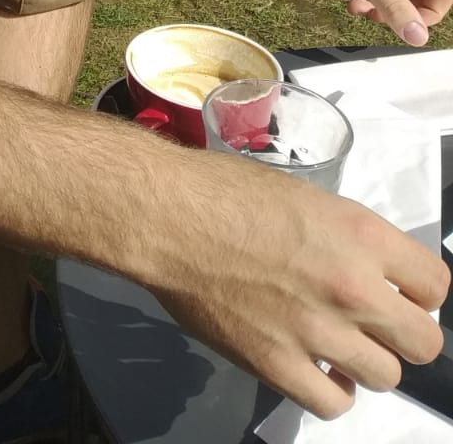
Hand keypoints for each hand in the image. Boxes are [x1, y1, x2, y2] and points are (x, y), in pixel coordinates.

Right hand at [153, 152, 448, 417]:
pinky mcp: (280, 366)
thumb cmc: (226, 191)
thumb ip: (347, 239)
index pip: (436, 285)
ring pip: (387, 376)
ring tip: (338, 343)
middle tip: (373, 321)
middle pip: (424, 341)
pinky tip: (317, 369)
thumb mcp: (306, 198)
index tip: (398, 290)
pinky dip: (332, 390)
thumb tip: (366, 268)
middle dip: (403, 332)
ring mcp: (318, 333)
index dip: (419, 291)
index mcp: (361, 236)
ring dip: (366, 360)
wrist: (169, 217)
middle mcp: (352, 288)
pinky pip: (334, 404)